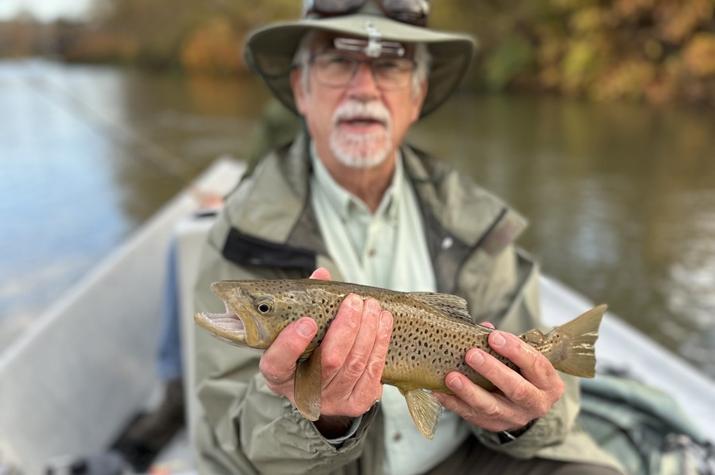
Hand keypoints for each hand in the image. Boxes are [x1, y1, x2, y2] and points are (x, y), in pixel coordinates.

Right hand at [258, 267, 393, 435]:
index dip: (292, 344)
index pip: (278, 363)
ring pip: (355, 365)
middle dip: (347, 327)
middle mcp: (302, 392)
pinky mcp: (356, 403)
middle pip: (329, 362)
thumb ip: (306, 303)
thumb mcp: (295, 331)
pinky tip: (383, 323)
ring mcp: (331, 401)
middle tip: (355, 301)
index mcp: (278, 374)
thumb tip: (322, 274)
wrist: (320, 388)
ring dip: (369, 331)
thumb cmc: (306, 352)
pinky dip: (380, 344)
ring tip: (373, 307)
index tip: (307, 322)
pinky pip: (373, 373)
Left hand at [434, 328, 563, 432]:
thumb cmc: (523, 373)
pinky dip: (454, 403)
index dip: (515, 350)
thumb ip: (506, 344)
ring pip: (491, 407)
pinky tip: (440, 391)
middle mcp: (536, 404)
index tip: (494, 337)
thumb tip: (483, 327)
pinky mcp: (494, 426)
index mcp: (548, 384)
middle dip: (492, 371)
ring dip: (469, 391)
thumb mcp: (525, 359)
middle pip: (516, 389)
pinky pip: (472, 416)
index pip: (536, 365)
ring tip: (451, 377)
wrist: (525, 405)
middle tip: (471, 354)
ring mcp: (514, 418)